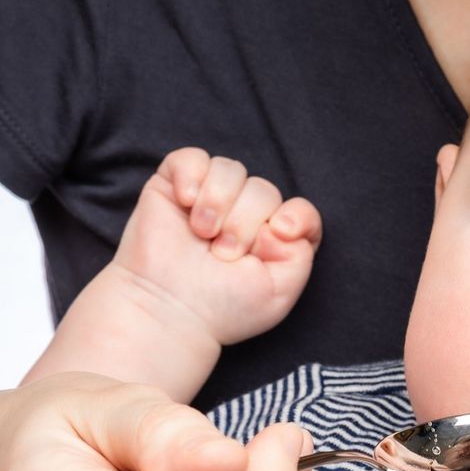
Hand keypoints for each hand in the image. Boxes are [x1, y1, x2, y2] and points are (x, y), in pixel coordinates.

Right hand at [115, 147, 322, 345]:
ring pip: (231, 170)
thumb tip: (284, 218)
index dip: (297, 216)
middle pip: (265, 190)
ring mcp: (209, 199)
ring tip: (203, 233)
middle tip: (223, 254)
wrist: (168, 312)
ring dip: (219, 202)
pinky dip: (191, 175)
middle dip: (246, 222)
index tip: (279, 232)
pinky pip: (191, 158)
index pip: (300, 210)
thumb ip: (300, 252)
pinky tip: (186, 202)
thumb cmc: (223, 308)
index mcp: (273, 239)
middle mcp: (244, 215)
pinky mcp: (172, 188)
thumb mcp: (280, 290)